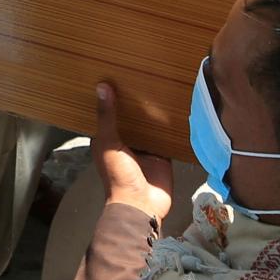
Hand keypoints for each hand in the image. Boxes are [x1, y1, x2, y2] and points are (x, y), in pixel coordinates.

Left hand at [93, 82, 174, 221]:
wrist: (141, 205)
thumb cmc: (118, 175)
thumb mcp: (109, 143)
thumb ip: (108, 117)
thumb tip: (102, 86)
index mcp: (108, 139)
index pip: (109, 114)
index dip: (112, 98)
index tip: (117, 74)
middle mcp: (126, 142)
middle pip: (131, 118)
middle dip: (136, 102)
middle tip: (144, 74)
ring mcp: (145, 148)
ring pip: (150, 125)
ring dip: (154, 112)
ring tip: (161, 85)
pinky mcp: (162, 154)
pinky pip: (166, 136)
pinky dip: (170, 125)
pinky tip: (177, 107)